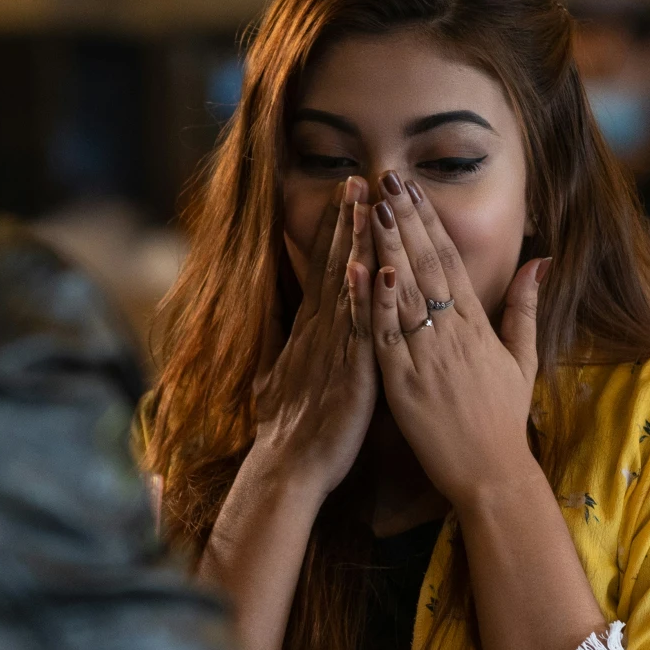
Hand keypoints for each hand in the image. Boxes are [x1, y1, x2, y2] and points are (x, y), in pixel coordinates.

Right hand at [250, 177, 376, 499]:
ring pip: (346, 288)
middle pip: (335, 267)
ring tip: (363, 205)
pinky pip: (358, 330)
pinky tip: (368, 268)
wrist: (287, 469)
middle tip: (355, 180)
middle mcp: (321, 333)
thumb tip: (283, 324)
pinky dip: (361, 299)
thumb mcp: (281, 379)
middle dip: (345, 223)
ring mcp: (333, 350)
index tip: (345, 197)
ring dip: (354, 245)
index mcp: (312, 334)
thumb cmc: (290, 431)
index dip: (334, 233)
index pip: (324, 271)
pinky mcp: (348, 374)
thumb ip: (286, 346)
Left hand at [364, 173, 548, 508]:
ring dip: (387, 247)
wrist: (491, 473)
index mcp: (476, 325)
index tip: (411, 187)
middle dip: (405, 219)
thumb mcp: (523, 358)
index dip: (428, 221)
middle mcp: (451, 333)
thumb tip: (541, 260)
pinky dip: (375, 303)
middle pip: (426, 265)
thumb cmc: (503, 418)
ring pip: (404, 293)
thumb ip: (525, 307)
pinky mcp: (403, 383)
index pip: (450, 260)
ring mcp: (426, 357)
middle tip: (386, 178)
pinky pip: (385, 336)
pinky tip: (365, 270)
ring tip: (372, 207)